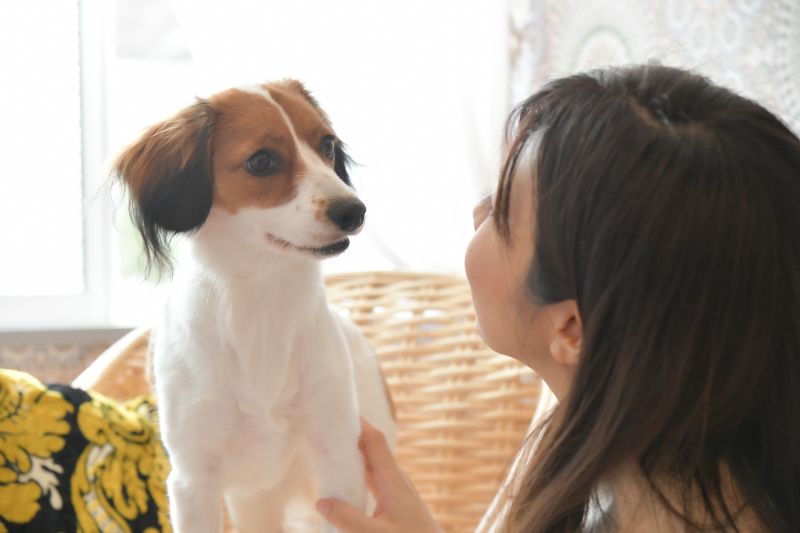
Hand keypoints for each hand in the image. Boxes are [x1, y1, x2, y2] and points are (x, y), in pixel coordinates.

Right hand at [315, 418, 442, 532]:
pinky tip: (346, 483)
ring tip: (330, 451)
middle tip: (326, 430)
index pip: (375, 441)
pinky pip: (374, 480)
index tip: (340, 411)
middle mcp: (396, 479)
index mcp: (393, 480)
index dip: (359, 423)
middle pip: (371, 450)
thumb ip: (348, 519)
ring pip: (372, 466)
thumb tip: (321, 502)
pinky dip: (358, 476)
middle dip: (351, 438)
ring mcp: (397, 490)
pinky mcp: (395, 502)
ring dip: (354, 457)